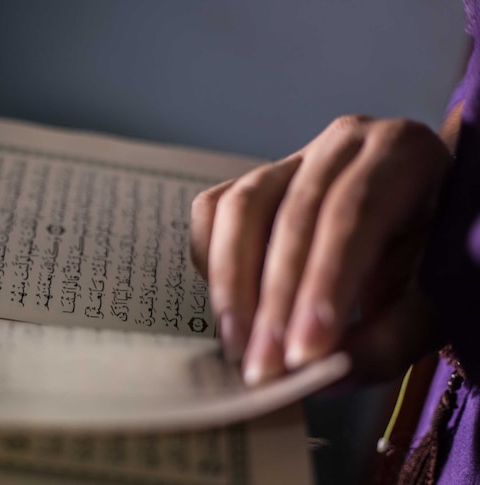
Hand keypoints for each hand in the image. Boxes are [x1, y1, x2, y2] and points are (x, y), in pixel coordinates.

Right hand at [189, 115, 452, 384]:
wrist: (421, 218)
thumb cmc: (434, 256)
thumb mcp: (439, 297)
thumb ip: (393, 336)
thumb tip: (328, 373)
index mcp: (403, 154)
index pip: (352, 214)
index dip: (324, 284)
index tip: (305, 352)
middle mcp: (342, 144)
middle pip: (292, 216)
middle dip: (273, 302)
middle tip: (265, 367)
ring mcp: (290, 159)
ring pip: (239, 208)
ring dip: (231, 285)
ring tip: (237, 347)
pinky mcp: (253, 183)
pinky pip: (213, 212)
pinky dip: (212, 262)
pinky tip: (228, 308)